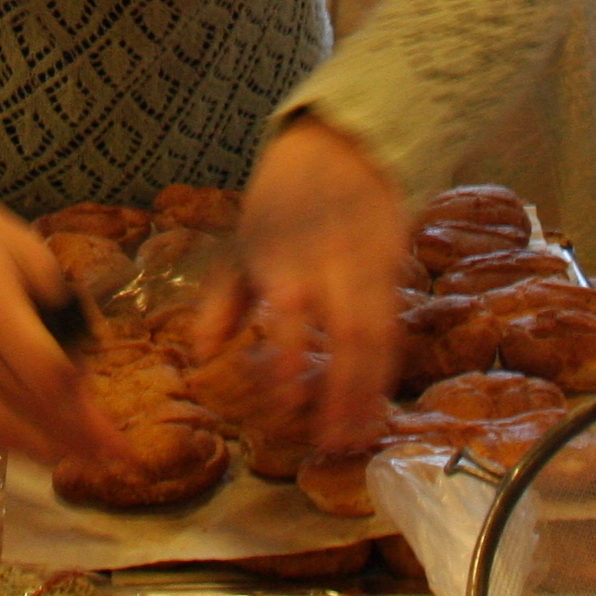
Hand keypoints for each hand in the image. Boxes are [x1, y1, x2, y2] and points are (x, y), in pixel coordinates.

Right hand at [0, 203, 121, 466]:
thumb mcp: (26, 248)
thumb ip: (59, 297)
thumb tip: (80, 351)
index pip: (46, 376)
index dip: (84, 410)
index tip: (115, 429)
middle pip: (28, 410)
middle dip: (76, 439)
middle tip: (111, 455)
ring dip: (42, 450)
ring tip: (79, 457)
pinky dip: (3, 445)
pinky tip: (31, 449)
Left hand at [193, 116, 407, 452]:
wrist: (343, 151)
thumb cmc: (280, 205)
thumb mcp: (241, 245)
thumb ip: (221, 302)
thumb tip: (200, 355)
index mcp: (286, 258)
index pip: (289, 319)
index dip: (287, 365)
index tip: (283, 408)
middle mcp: (332, 266)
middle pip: (347, 336)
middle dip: (342, 394)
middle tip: (330, 444)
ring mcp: (369, 269)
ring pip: (379, 338)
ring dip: (369, 393)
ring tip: (357, 438)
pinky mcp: (395, 272)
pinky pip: (396, 329)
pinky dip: (387, 372)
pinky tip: (376, 405)